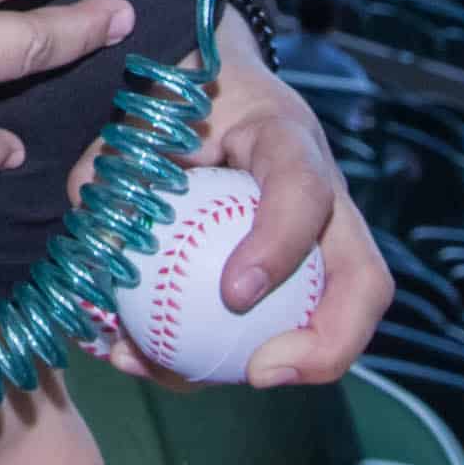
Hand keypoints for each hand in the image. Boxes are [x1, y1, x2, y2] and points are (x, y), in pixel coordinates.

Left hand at [76, 55, 390, 389]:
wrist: (205, 87)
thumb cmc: (176, 99)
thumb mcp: (142, 115)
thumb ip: (113, 171)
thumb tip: (98, 245)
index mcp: (286, 140)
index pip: (304, 189)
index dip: (281, 246)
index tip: (235, 293)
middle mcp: (324, 197)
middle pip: (364, 280)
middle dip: (327, 343)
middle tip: (258, 374)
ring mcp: (320, 244)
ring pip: (331, 320)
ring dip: (272, 366)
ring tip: (176, 377)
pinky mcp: (296, 278)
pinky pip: (280, 331)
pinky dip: (222, 358)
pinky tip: (148, 363)